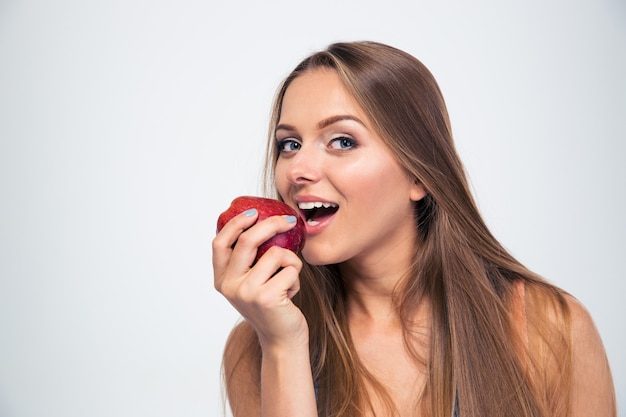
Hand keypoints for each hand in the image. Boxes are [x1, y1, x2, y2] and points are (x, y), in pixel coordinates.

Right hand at [213, 208, 307, 349]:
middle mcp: (229, 285)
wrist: (282, 340)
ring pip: (277, 254)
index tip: (252, 213)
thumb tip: (262, 222)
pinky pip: (291, 269)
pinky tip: (291, 294)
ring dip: (291, 262)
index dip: (234, 224)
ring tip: (289, 280)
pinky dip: (297, 278)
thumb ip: (248, 261)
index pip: (219, 243)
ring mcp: (247, 292)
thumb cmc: (271, 306)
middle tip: (289, 220)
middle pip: (248, 240)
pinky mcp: (267, 297)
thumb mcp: (251, 283)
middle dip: (271, 224)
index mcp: (222, 280)